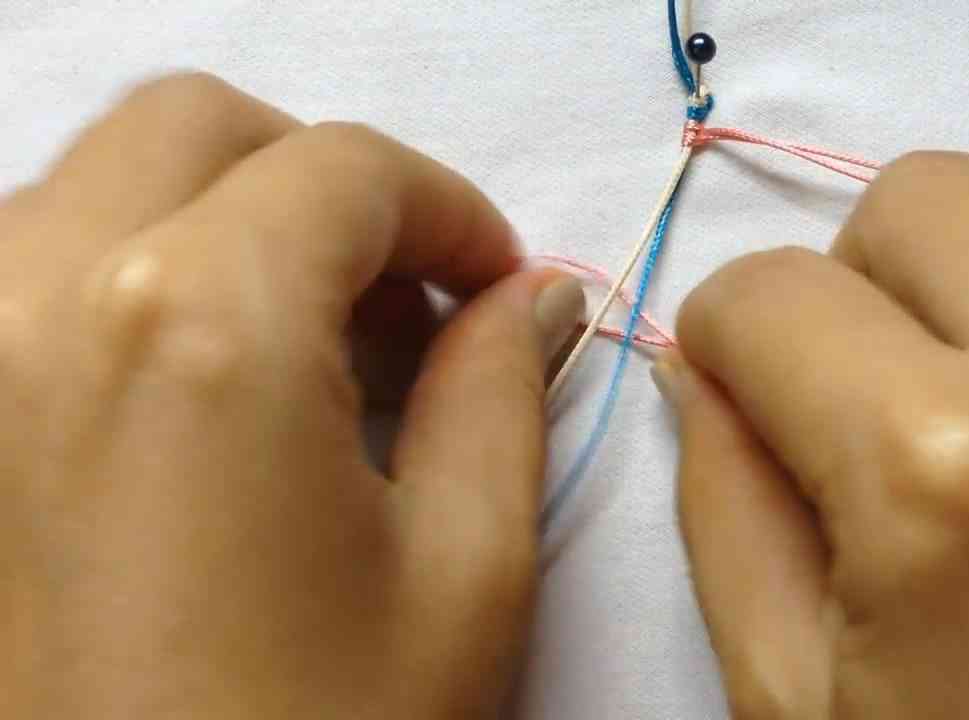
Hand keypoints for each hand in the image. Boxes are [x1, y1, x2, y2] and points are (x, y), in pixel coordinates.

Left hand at [0, 73, 583, 717]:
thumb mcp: (462, 574)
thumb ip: (502, 391)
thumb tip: (534, 297)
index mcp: (198, 326)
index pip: (346, 171)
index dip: (453, 211)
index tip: (502, 285)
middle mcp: (35, 300)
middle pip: (200, 130)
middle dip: (330, 186)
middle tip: (412, 299)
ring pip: (98, 185)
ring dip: (228, 222)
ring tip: (317, 348)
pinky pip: (31, 273)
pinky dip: (138, 277)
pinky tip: (213, 390)